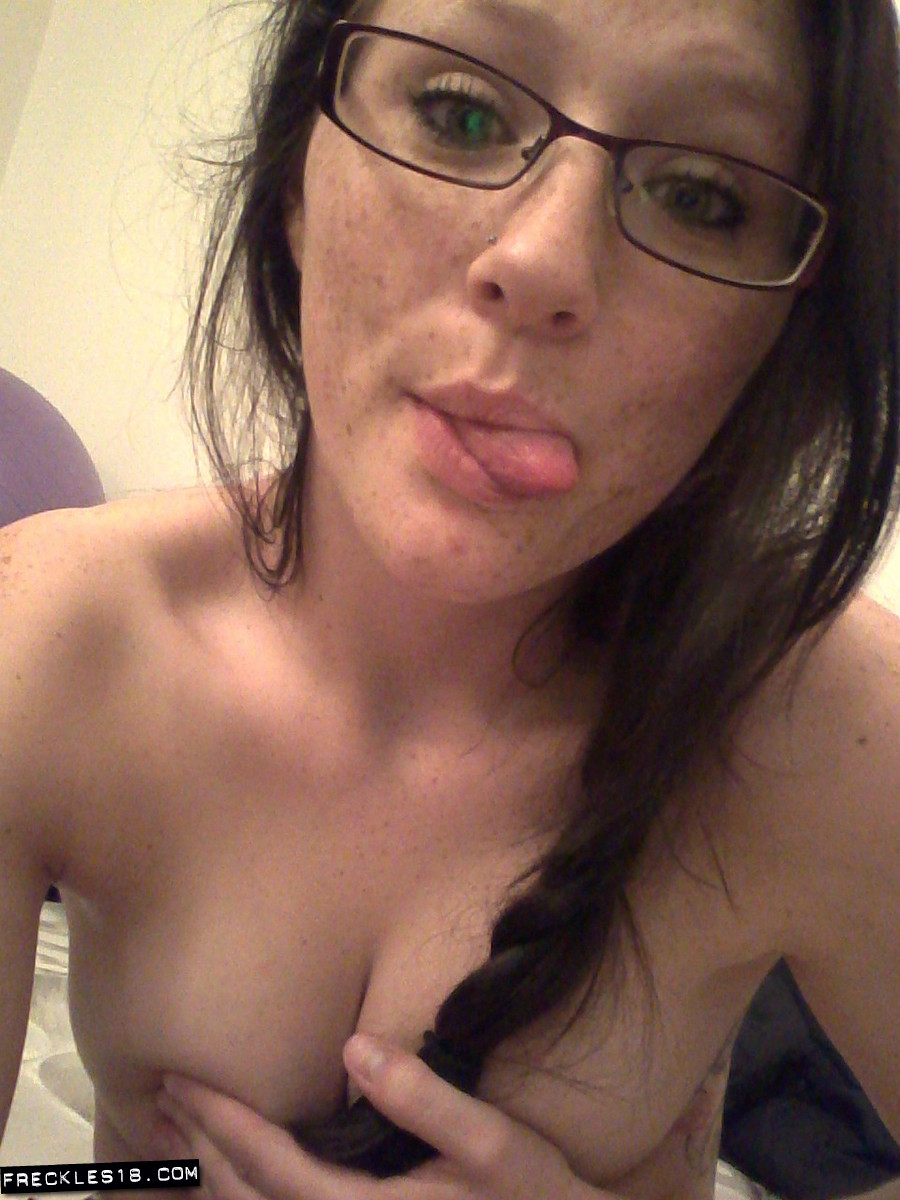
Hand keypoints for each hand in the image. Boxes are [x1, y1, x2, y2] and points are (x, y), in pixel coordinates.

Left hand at [156, 1032, 606, 1199]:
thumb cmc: (531, 1197)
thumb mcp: (491, 1144)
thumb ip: (423, 1100)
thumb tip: (354, 1047)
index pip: (272, 1168)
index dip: (223, 1125)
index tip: (181, 1084)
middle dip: (202, 1148)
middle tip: (164, 1099)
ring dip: (209, 1181)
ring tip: (173, 1139)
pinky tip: (226, 1186)